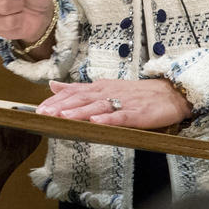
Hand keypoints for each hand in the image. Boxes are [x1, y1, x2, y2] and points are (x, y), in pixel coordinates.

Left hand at [36, 79, 192, 129]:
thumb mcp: (104, 87)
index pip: (73, 92)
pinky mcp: (138, 113)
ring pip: (98, 107)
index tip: (39, 108)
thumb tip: (53, 85)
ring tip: (64, 116)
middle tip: (44, 113)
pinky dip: (109, 119)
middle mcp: (108, 92)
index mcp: (99, 87)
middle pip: (81, 98)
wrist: (169, 94)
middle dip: (62, 105)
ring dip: (80, 111)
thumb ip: (78, 88)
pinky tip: (97, 122)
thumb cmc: (135, 93)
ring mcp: (123, 102)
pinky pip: (121, 117)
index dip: (56, 100)